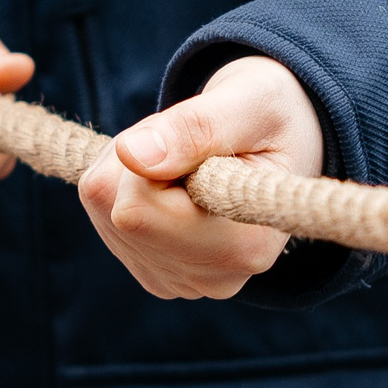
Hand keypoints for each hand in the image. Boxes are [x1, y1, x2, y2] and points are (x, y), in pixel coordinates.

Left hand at [79, 55, 307, 299]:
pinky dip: (127, 190)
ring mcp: (184, 283)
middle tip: (192, 141)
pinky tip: (175, 182)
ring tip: (188, 158)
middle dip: (137, 162)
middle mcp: (215, 278)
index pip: (137, 207)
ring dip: (131, 173)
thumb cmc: (271, 116)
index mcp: (244, 245)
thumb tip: (131, 154)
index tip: (200, 136)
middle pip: (117, 213)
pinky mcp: (161, 276)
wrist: (281, 139)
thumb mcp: (248, 103)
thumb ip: (194, 127)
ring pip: (106, 217)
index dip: (155, 154)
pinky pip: (108, 225)